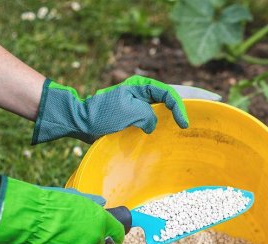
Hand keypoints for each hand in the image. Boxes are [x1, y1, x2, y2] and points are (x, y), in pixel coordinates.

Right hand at [0, 176, 123, 243]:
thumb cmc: (51, 203)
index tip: (112, 241)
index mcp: (101, 219)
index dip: (116, 237)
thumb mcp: (76, 198)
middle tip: (75, 238)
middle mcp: (96, 236)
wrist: (32, 217)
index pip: (118, 233)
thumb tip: (102, 202)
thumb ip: (92, 203)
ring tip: (59, 239)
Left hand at [33, 75, 188, 143]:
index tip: (183, 125)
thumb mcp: (131, 112)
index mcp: (140, 86)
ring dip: (170, 118)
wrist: (80, 123)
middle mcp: (140, 93)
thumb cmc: (103, 115)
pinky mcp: (132, 117)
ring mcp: (136, 105)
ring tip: (180, 129)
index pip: (167, 94)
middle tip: (187, 123)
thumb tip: (152, 125)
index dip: (179, 108)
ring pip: (160, 110)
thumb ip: (149, 116)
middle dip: (179, 110)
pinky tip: (165, 134)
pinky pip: (151, 119)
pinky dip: (160, 125)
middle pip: (167, 99)